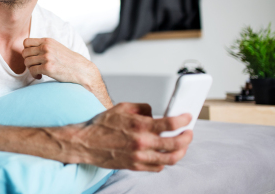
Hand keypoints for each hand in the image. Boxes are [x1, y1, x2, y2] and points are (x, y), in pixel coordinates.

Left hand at [22, 38, 110, 106]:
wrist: (81, 70)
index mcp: (47, 41)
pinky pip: (32, 71)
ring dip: (30, 68)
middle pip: (24, 53)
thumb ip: (44, 46)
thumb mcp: (56, 47)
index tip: (32, 57)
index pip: (26, 42)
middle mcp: (46, 47)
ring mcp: (47, 57)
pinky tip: (40, 76)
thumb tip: (27, 49)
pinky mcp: (48, 68)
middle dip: (28, 61)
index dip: (26, 50)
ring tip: (38, 71)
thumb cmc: (68, 60)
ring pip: (27, 62)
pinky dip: (34, 75)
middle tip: (34, 66)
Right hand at [62, 102, 192, 170]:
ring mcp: (139, 156)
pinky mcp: (136, 166)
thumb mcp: (121, 107)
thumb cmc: (101, 125)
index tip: (188, 117)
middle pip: (176, 143)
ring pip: (170, 159)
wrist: (86, 143)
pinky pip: (158, 167)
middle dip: (187, 137)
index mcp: (139, 125)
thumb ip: (142, 108)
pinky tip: (165, 154)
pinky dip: (165, 161)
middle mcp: (142, 142)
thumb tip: (155, 113)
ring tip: (182, 145)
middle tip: (189, 132)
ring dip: (181, 152)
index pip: (170, 124)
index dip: (183, 120)